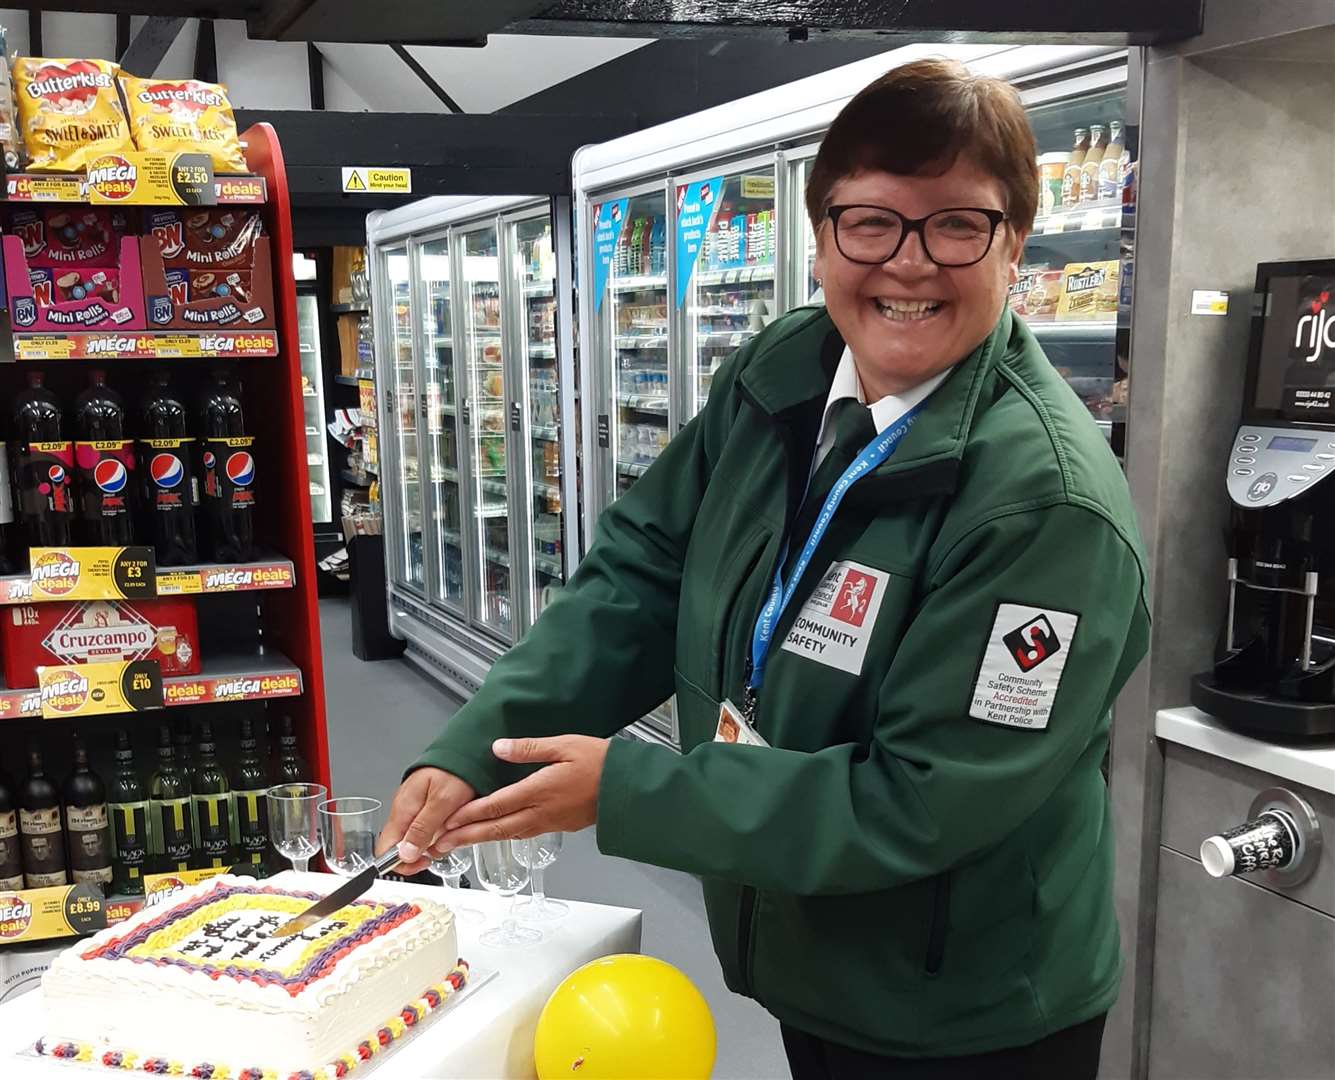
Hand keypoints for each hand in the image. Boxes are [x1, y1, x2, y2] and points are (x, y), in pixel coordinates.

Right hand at [377, 767, 474, 874]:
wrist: (468, 748)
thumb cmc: (455, 769)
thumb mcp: (442, 802)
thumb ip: (422, 829)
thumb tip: (404, 855)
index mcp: (403, 810)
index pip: (384, 849)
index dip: (400, 863)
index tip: (421, 864)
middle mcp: (405, 810)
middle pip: (402, 847)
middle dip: (424, 853)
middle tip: (444, 843)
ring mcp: (415, 808)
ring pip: (418, 840)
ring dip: (436, 842)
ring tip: (452, 827)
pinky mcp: (427, 807)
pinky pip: (429, 828)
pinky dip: (442, 831)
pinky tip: (453, 822)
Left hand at [434, 736, 608, 847]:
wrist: (626, 787)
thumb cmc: (599, 763)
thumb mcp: (564, 745)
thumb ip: (528, 748)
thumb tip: (499, 747)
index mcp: (539, 790)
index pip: (496, 805)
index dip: (469, 814)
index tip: (447, 821)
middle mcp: (541, 812)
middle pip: (496, 828)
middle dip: (465, 836)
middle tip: (440, 845)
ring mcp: (548, 822)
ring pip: (507, 834)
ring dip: (480, 839)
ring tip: (458, 843)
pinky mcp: (557, 826)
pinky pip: (522, 834)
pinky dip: (502, 836)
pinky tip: (494, 834)